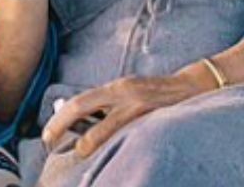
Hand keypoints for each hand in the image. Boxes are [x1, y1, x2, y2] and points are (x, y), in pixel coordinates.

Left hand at [40, 72, 211, 158]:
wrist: (194, 87)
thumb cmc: (156, 95)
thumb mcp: (129, 94)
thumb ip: (107, 106)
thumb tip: (78, 123)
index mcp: (117, 87)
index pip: (79, 102)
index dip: (59, 119)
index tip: (48, 135)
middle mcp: (125, 94)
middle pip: (82, 108)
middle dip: (61, 127)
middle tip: (50, 143)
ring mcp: (139, 108)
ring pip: (102, 130)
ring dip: (86, 145)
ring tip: (80, 154)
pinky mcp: (154, 120)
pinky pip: (127, 138)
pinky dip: (113, 148)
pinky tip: (109, 157)